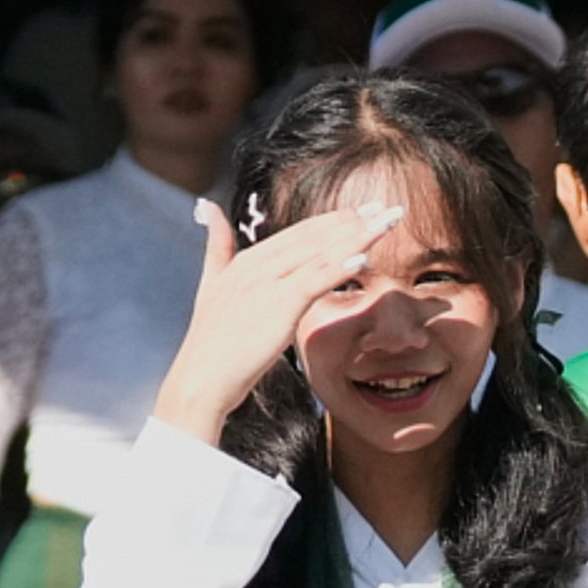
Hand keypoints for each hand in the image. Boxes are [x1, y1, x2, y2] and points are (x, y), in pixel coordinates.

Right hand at [148, 193, 389, 439]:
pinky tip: (363, 260)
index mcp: (247, 260)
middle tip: (386, 209)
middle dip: (353, 221)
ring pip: (320, 254)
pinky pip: (314, 282)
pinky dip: (339, 269)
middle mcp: (257, 264)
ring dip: (358, 237)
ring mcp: (267, 284)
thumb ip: (217, 245)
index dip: (333, 220)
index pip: (299, 233)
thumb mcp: (210, 284)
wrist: (199, 380)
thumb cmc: (210, 344)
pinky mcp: (277, 306)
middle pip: (314, 237)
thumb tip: (208, 207)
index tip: (363, 211)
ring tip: (388, 223)